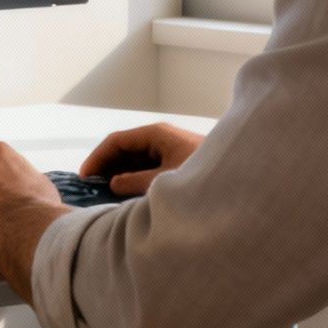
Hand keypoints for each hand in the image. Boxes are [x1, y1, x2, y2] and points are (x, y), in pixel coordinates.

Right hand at [80, 121, 206, 196]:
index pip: (117, 141)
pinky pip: (151, 166)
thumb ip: (134, 182)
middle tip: (91, 188)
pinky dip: (137, 177)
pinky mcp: (181, 161)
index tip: (84, 178)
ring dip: (121, 173)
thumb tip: (113, 184)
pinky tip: (130, 193)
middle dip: (107, 166)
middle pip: (126, 148)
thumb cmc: (203, 177)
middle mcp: (162, 137)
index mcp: (156, 134)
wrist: (243, 181)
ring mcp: (172, 148)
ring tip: (106, 193)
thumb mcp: (163, 181)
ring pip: (138, 158)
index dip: (97, 158)